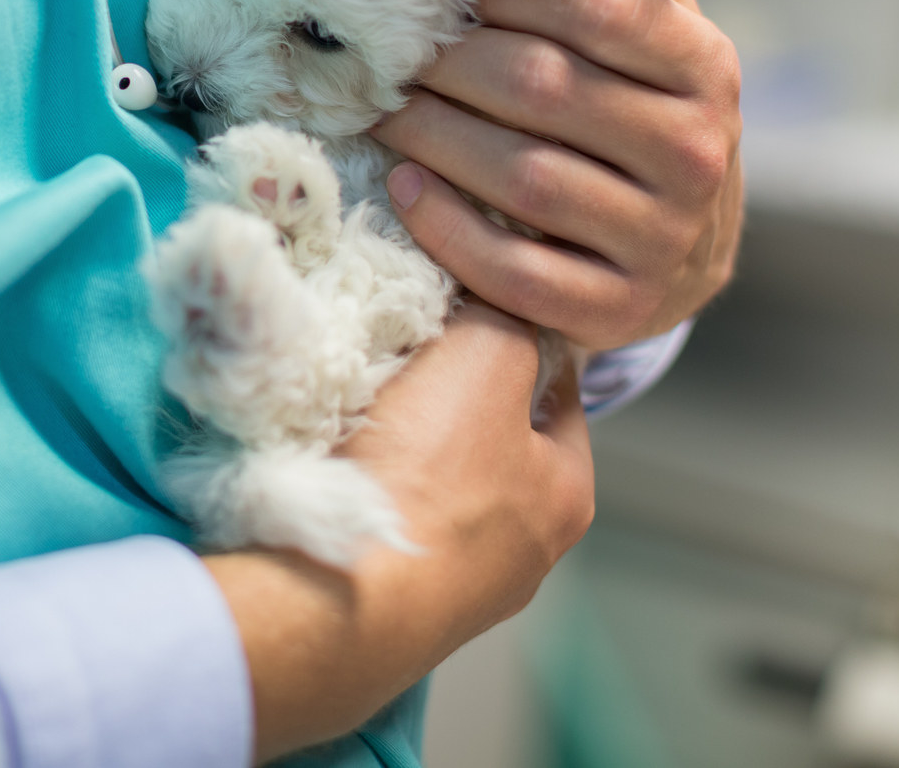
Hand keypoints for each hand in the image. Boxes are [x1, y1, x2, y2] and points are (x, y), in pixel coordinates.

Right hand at [204, 303, 591, 760]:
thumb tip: (492, 294)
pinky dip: (361, 491)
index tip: (473, 305)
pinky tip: (332, 463)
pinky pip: (381, 524)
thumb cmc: (427, 475)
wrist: (335, 593)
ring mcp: (450, 591)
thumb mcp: (486, 356)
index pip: (558, 392)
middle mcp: (521, 555)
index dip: (519, 338)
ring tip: (359, 403)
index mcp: (566, 495)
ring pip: (432, 488)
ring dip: (400, 447)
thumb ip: (504, 315)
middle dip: (451, 396)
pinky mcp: (385, 604)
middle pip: (491, 442)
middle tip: (407, 350)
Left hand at [372, 0, 742, 348]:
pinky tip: (404, 184)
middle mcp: (698, 154)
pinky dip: (445, 227)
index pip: (601, 8)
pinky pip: (513, 271)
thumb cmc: (636, 116)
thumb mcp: (645, 37)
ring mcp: (661, 240)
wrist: (683, 250)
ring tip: (381, 108)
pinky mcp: (618, 312)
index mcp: (708, 68)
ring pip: (523, 178)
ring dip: (433, 136)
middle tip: (387, 48)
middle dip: (449, 61)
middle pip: (544, 89)